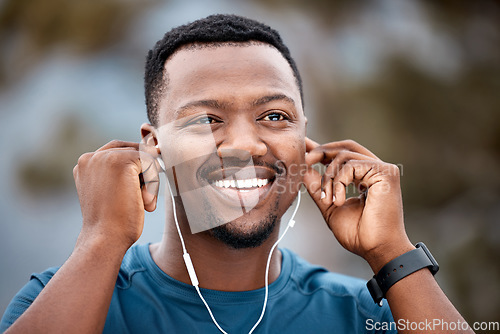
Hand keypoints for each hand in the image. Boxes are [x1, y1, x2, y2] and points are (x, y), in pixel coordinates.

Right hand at [73, 140, 158, 249]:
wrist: (106, 238)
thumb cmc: (113, 222)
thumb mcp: (114, 191)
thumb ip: (124, 172)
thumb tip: (155, 148)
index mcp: (85, 165)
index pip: (119, 151)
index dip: (137, 167)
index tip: (140, 190)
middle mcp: (90, 157)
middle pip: (133, 150)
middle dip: (145, 173)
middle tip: (144, 199)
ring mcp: (104, 156)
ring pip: (144, 156)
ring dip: (150, 181)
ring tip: (143, 203)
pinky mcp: (120, 160)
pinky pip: (151, 162)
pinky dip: (153, 182)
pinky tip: (145, 201)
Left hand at [303, 138, 412, 271]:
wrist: (376, 249)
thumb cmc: (358, 234)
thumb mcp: (329, 205)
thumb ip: (318, 186)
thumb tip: (303, 168)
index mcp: (364, 176)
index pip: (342, 154)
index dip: (321, 148)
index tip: (303, 146)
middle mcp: (375, 169)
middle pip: (344, 146)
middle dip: (321, 152)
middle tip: (303, 162)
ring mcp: (383, 169)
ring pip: (344, 155)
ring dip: (328, 177)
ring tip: (327, 199)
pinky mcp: (386, 173)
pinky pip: (351, 165)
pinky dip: (338, 181)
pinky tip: (338, 201)